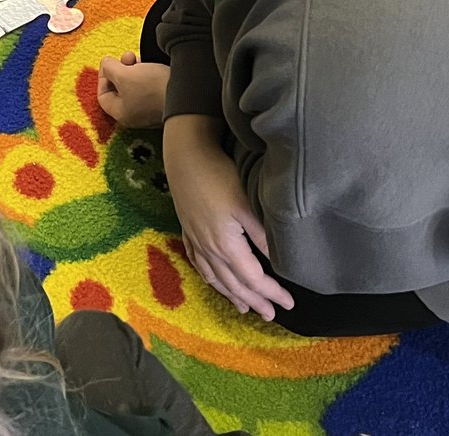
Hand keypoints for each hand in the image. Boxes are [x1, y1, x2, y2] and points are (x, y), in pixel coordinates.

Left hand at [96, 51, 169, 127]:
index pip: (103, 95)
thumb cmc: (153, 88)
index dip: (103, 76)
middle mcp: (136, 116)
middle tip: (129, 58)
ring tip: (144, 61)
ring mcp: (152, 111)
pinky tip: (155, 67)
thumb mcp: (124, 74)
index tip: (111, 63)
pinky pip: (152, 88)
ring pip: (137, 86)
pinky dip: (150, 75)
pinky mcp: (166, 103)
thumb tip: (106, 64)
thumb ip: (109, 68)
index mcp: (121, 113)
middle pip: (120, 89)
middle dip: (122, 70)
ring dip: (137, 70)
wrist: (189, 94)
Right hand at [164, 117, 294, 319]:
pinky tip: (214, 282)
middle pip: (234, 284)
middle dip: (254, 301)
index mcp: (226, 245)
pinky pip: (199, 264)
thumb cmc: (219, 177)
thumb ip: (262, 236)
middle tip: (271, 315)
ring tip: (244, 309)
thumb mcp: (246, 205)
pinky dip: (209, 278)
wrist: (185, 158)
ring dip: (231, 295)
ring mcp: (196, 241)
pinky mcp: (188, 232)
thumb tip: (279, 261)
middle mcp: (209, 249)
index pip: (253, 279)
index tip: (290, 303)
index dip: (272, 293)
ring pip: (215, 278)